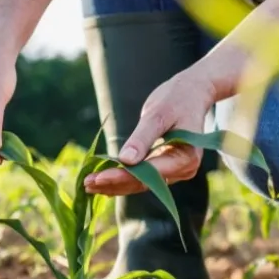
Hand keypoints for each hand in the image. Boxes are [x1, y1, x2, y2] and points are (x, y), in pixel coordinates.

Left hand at [84, 66, 216, 195]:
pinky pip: (142, 177)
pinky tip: (102, 181)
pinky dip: (122, 178)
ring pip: (141, 184)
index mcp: (186, 157)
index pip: (149, 173)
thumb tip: (126, 161)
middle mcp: (183, 170)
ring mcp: (175, 171)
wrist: (191, 93)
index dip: (122, 176)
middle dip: (114, 183)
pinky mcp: (165, 168)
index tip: (98, 177)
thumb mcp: (158, 114)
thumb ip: (143, 137)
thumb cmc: (177, 99)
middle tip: (86, 183)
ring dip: (114, 185)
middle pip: (143, 183)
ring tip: (88, 184)